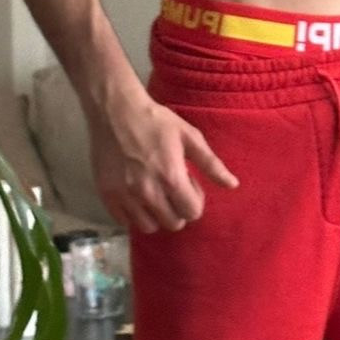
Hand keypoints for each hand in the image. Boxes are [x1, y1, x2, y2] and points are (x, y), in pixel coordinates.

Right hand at [89, 96, 238, 233]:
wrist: (115, 112)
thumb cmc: (157, 122)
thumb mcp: (190, 137)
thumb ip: (211, 164)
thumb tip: (233, 185)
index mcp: (171, 178)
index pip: (192, 213)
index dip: (195, 200)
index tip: (189, 184)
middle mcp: (148, 193)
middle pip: (173, 223)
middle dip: (178, 209)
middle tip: (173, 188)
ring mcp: (125, 196)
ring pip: (148, 227)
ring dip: (156, 215)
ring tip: (155, 194)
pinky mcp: (107, 196)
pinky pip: (125, 222)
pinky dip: (134, 214)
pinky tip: (137, 195)